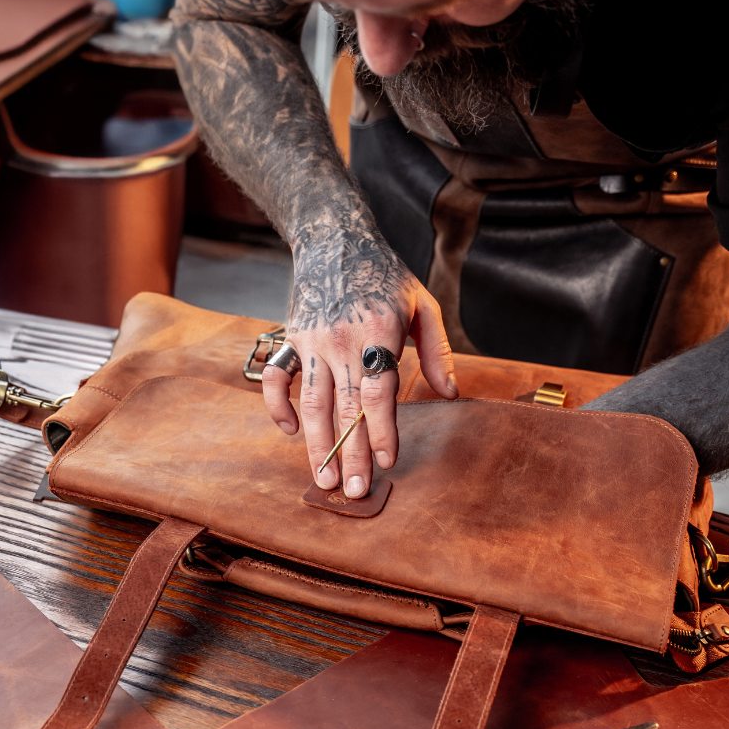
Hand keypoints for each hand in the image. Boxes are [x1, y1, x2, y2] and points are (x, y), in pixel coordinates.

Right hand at [262, 230, 456, 495]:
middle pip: (345, 408)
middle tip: (353, 492)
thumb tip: (450, 394)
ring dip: (316, 445)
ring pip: (312, 403)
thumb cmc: (384, 274)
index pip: (379, 393)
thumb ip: (437, 351)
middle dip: (350, 454)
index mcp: (378, 332)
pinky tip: (292, 434)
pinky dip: (279, 408)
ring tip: (322, 480)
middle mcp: (341, 340)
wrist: (333, 237)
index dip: (382, 430)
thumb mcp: (423, 304)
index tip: (386, 461)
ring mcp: (311, 341)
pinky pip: (278, 380)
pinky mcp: (290, 338)